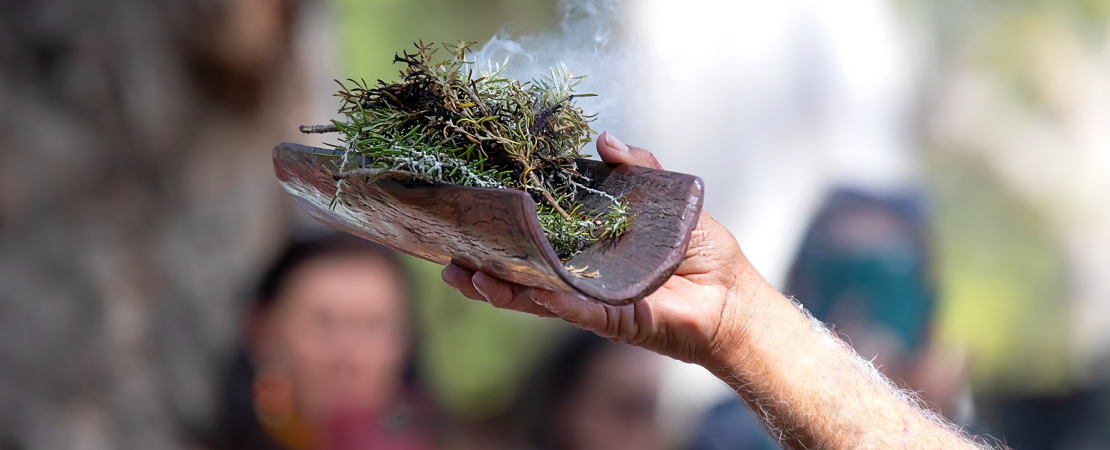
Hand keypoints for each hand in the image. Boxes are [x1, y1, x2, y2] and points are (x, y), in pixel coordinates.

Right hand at [441, 132, 767, 365]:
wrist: (734, 298)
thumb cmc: (704, 252)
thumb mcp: (667, 198)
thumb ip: (636, 170)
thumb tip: (602, 139)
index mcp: (590, 250)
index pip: (539, 240)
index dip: (507, 232)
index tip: (472, 217)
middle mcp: (584, 279)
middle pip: (524, 274)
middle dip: (485, 268)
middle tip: (450, 257)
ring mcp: (593, 303)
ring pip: (536, 298)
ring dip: (501, 288)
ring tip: (467, 276)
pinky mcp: (612, 320)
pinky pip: (575, 310)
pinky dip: (549, 300)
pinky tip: (520, 289)